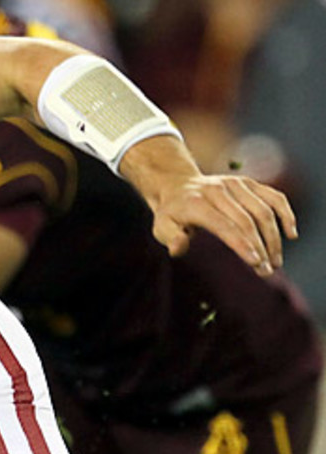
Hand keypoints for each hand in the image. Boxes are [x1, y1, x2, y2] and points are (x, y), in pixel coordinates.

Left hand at [120, 136, 296, 276]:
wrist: (178, 185)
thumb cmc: (172, 214)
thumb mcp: (161, 227)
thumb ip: (171, 238)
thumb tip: (179, 248)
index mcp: (196, 203)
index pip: (224, 226)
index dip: (242, 245)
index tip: (256, 264)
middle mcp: (218, 190)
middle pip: (247, 221)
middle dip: (260, 247)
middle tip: (267, 270)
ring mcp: (235, 184)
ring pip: (263, 211)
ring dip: (273, 238)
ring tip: (276, 262)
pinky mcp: (248, 183)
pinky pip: (274, 197)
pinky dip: (285, 214)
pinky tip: (291, 235)